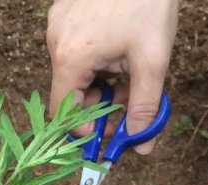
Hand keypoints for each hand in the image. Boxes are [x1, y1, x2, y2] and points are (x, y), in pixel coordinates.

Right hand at [46, 0, 178, 153]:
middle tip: (131, 105)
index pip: (65, 113)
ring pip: (77, 73)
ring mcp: (58, 25)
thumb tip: (141, 147)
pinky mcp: (65, 13)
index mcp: (70, 57)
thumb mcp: (152, 61)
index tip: (114, 136)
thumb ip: (145, 107)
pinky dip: (98, 61)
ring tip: (132, 73)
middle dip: (102, 106)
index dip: (88, 130)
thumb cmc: (149, 5)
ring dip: (103, 83)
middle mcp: (55, 42)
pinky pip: (77, 51)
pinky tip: (121, 51)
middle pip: (72, 94)